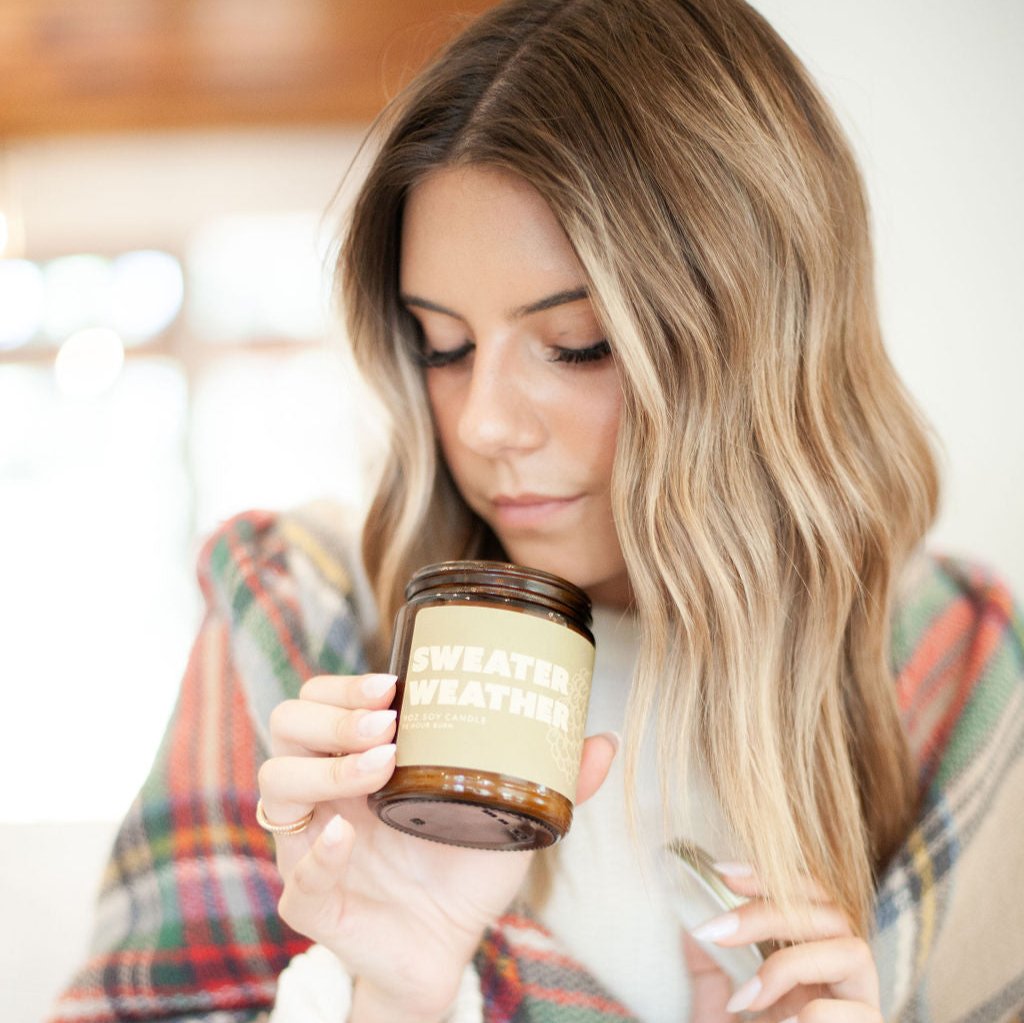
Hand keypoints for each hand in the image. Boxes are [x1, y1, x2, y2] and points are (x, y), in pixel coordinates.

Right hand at [257, 672, 617, 1022]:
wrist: (447, 947)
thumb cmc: (464, 868)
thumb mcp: (508, 812)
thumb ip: (552, 777)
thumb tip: (604, 740)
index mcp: (359, 757)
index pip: (321, 699)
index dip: (344, 685)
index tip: (391, 681)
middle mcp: (327, 791)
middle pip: (287, 724)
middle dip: (333, 713)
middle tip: (388, 720)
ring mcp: (312, 844)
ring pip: (275, 784)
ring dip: (325, 766)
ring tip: (382, 761)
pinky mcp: (314, 902)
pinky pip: (296, 875)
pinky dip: (320, 851)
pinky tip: (349, 834)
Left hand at [684, 866, 880, 1021]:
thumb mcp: (717, 1008)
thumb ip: (709, 963)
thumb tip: (689, 911)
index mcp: (811, 959)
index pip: (807, 895)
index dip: (770, 875)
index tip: (722, 872)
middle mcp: (842, 979)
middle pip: (827, 911)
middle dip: (767, 911)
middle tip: (715, 930)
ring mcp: (861, 1009)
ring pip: (851, 948)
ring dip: (788, 964)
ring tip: (746, 999)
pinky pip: (858, 1013)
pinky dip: (812, 1015)